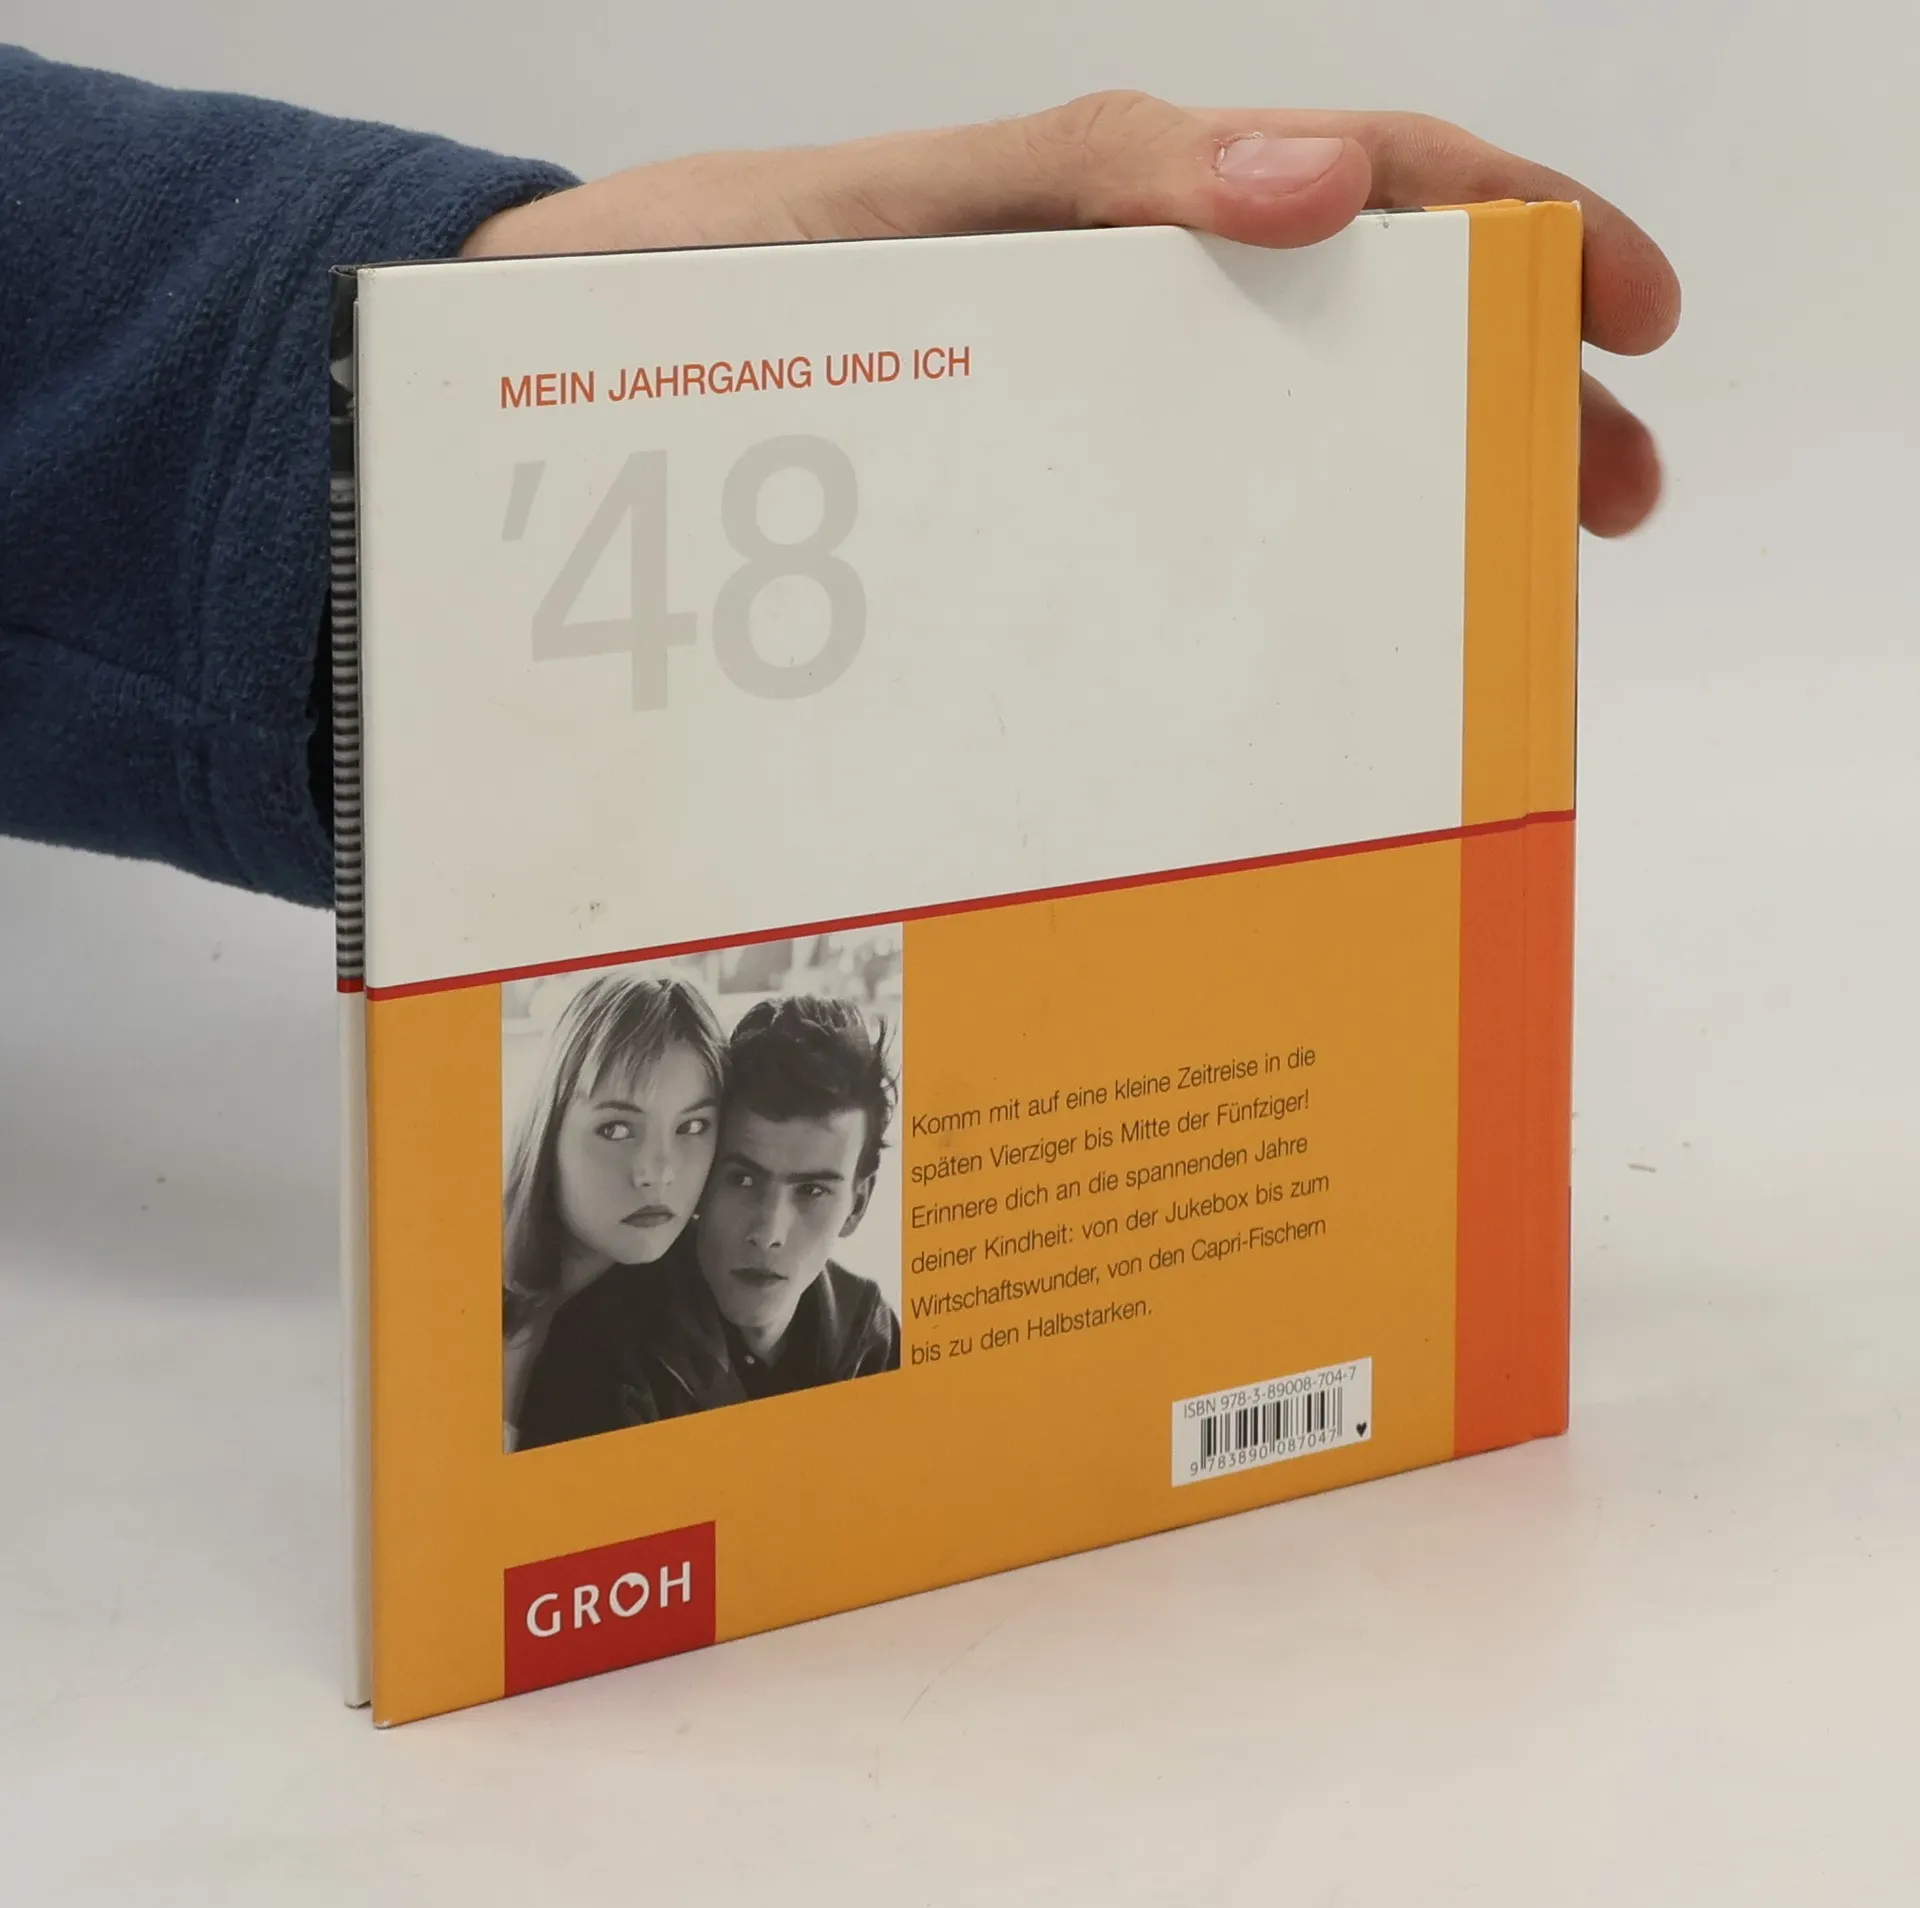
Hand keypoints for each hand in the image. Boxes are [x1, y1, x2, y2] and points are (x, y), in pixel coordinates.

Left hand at [465, 92, 1679, 536]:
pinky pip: (1149, 566)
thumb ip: (1089, 183)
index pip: (1361, 189)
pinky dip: (1244, 605)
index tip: (1628, 319)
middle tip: (1602, 506)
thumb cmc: (693, 286)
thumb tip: (1313, 180)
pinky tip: (1282, 671)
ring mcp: (1054, 446)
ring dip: (1388, 517)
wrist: (531, 409)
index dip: (1517, 231)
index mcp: (1101, 226)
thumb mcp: (889, 213)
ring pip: (1264, 464)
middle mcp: (1099, 335)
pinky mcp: (994, 546)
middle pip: (1345, 343)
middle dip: (1494, 405)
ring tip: (1476, 606)